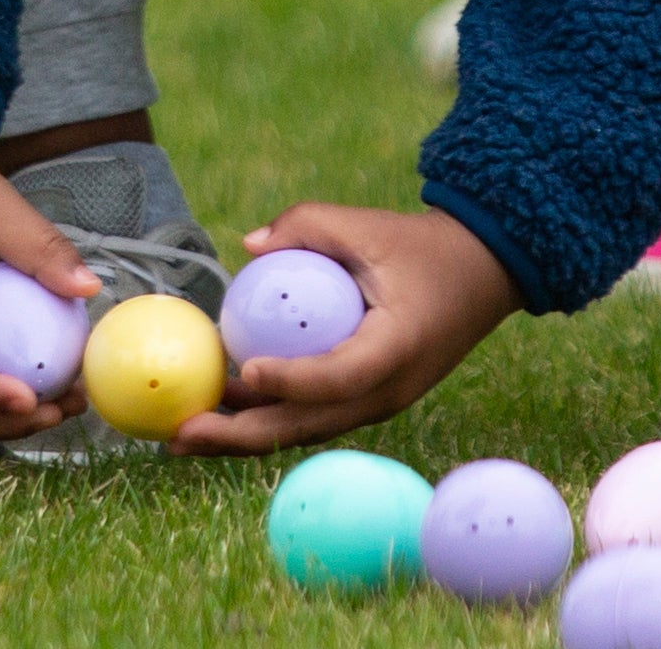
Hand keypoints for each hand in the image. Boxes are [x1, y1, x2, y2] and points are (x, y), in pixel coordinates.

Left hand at [169, 203, 519, 455]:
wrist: (478, 276)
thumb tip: (249, 246)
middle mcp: (388, 390)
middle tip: (182, 434)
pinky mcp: (365, 402)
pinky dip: (268, 417)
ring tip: (184, 435)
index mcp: (398, 346)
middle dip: (241, 437)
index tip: (246, 371)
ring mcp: (378, 404)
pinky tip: (222, 408)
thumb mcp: (369, 225)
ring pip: (304, 431)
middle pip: (309, 426)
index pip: (341, 375)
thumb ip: (309, 224)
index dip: (293, 380)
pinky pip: (311, 417)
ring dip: (245, 436)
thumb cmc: (420, 247)